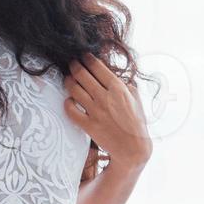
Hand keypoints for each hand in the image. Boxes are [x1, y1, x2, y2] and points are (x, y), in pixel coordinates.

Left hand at [64, 52, 152, 166]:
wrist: (133, 147)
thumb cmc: (136, 121)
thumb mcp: (136, 97)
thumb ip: (124, 83)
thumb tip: (113, 72)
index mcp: (118, 88)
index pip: (97, 66)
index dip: (87, 58)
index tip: (83, 55)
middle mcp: (105, 97)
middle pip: (82, 74)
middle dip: (74, 65)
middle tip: (71, 63)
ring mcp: (95, 111)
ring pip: (74, 89)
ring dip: (68, 81)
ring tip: (68, 79)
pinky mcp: (88, 125)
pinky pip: (70, 110)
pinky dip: (67, 103)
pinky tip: (69, 100)